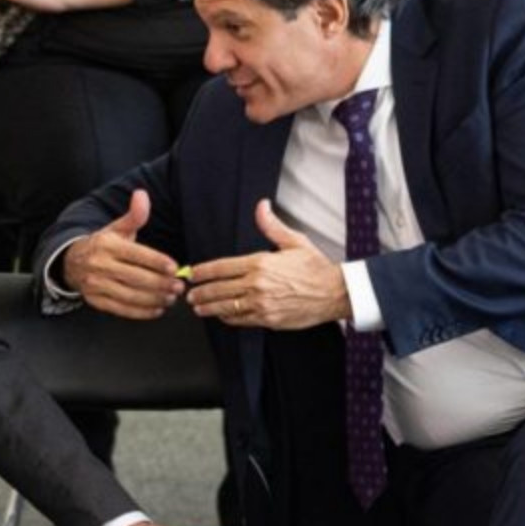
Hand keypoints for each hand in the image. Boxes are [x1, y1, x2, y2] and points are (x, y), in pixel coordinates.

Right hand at [63, 189, 183, 318]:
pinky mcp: (95, 301)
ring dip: (154, 299)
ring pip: (131, 295)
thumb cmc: (102, 244)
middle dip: (161, 284)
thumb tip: (142, 195)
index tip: (175, 268)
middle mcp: (99, 265)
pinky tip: (157, 309)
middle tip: (178, 287)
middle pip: (136, 278)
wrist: (71, 262)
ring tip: (170, 298)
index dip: (157, 262)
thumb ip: (134, 215)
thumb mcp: (116, 227)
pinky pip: (121, 309)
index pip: (136, 254)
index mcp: (107, 244)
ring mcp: (96, 285)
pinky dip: (141, 312)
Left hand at [188, 200, 350, 328]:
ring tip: (198, 307)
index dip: (202, 272)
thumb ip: (271, 225)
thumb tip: (261, 205)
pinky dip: (227, 318)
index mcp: (260, 263)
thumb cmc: (315, 268)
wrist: (335, 293)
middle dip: (199, 292)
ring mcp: (261, 304)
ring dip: (208, 308)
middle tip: (189, 294)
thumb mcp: (293, 241)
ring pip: (226, 307)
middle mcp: (257, 284)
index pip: (221, 267)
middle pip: (218, 289)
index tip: (192, 273)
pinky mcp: (268, 319)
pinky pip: (240, 320)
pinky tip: (221, 315)